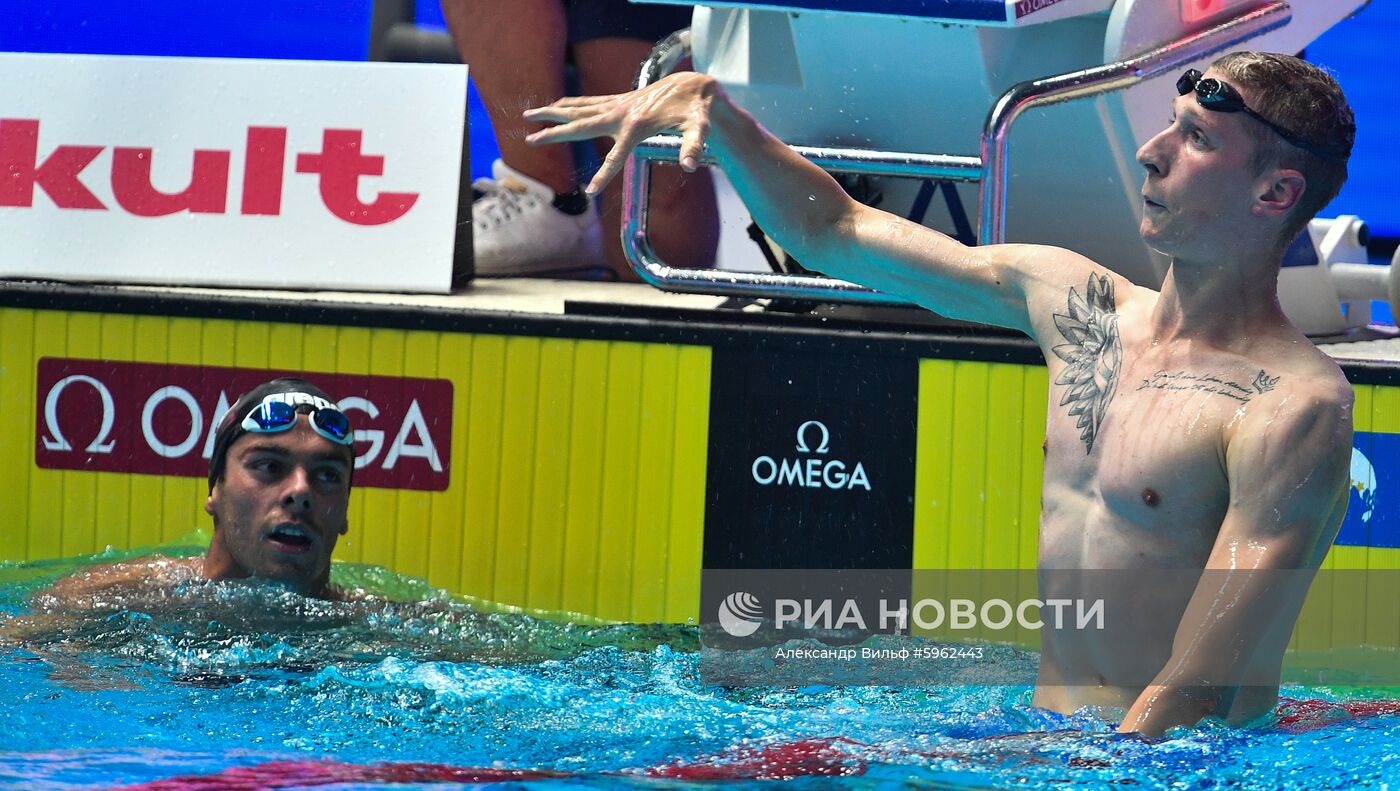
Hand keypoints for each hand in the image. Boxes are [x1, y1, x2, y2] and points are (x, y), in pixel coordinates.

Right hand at [523, 72, 720, 195]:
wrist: (695, 85)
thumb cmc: (697, 111)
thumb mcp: (700, 128)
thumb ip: (694, 146)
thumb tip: (691, 164)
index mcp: (637, 126)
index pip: (615, 158)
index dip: (604, 176)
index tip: (590, 192)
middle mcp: (621, 113)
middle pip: (580, 125)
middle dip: (554, 133)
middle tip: (529, 140)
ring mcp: (617, 104)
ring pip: (577, 108)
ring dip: (552, 112)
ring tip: (529, 116)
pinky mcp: (618, 100)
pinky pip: (586, 102)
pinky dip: (568, 104)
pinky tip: (555, 106)